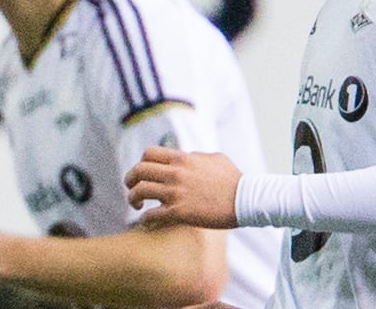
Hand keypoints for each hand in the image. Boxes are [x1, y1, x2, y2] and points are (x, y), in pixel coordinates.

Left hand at [124, 147, 240, 229]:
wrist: (245, 199)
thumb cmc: (234, 179)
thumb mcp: (215, 159)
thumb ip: (197, 156)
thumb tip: (188, 157)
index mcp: (183, 158)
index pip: (149, 153)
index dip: (142, 162)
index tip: (144, 172)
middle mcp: (175, 173)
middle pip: (139, 171)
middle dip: (130, 179)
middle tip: (132, 188)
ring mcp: (176, 192)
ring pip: (140, 191)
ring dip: (133, 198)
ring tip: (137, 205)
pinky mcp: (179, 212)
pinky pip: (151, 215)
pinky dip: (145, 219)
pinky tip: (148, 222)